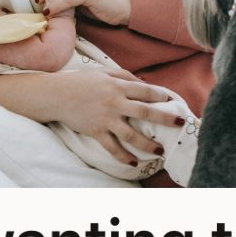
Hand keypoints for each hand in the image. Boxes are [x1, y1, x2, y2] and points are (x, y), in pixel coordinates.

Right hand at [0, 68, 183, 164]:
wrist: (56, 95)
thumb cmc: (80, 81)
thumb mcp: (103, 72)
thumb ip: (124, 77)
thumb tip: (144, 85)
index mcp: (118, 86)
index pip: (146, 92)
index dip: (162, 97)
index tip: (173, 101)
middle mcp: (115, 103)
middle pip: (146, 112)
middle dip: (165, 118)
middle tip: (179, 123)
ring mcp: (106, 119)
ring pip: (132, 135)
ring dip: (148, 144)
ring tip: (160, 151)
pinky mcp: (96, 131)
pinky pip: (113, 147)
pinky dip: (124, 157)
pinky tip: (134, 163)